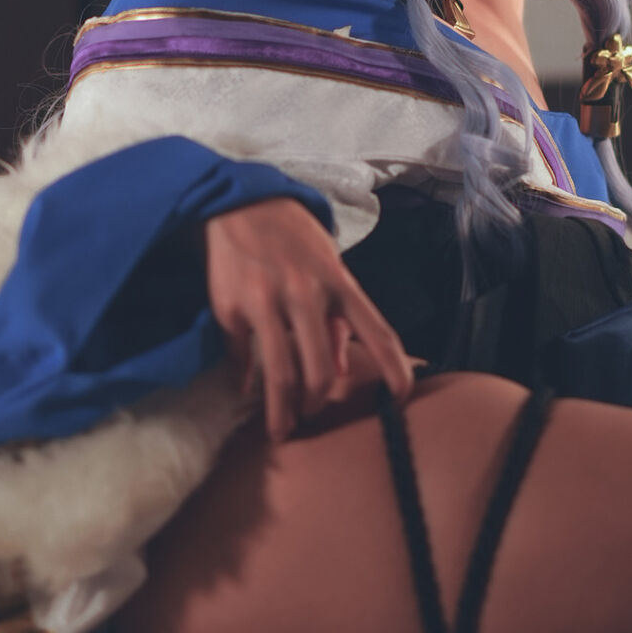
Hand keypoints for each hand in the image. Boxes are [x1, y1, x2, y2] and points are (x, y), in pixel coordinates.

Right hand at [204, 197, 414, 441]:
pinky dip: (246, 380)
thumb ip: (338, 318)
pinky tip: (247, 390)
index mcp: (339, 282)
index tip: (400, 400)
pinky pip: (241, 357)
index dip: (395, 370)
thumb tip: (340, 371)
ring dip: (281, 412)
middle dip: (316, 406)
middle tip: (312, 418)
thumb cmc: (294, 240)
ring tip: (281, 429)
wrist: (240, 203)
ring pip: (279, 375)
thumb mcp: (329, 266)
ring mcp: (266, 301)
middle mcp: (306, 293)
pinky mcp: (230, 307)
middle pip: (318, 372)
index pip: (378, 334)